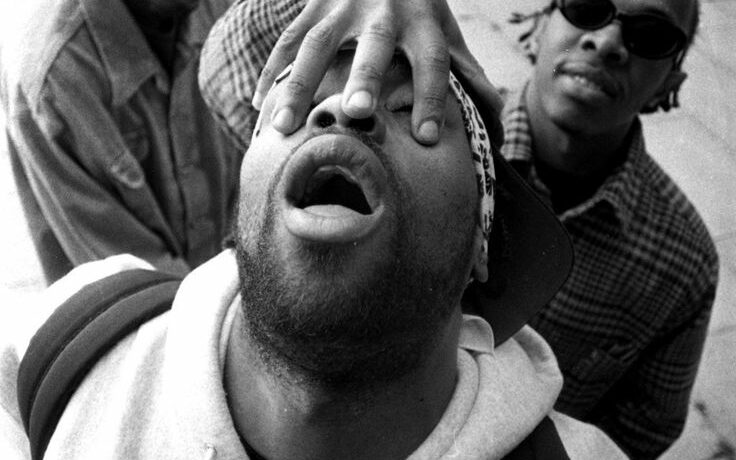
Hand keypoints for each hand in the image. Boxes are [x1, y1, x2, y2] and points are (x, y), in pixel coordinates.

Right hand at [254, 0, 503, 145]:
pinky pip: (287, 39)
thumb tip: (494, 121)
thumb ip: (467, 74)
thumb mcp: (446, 32)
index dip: (431, 96)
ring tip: (284, 127)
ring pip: (316, 44)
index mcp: (423, 20)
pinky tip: (258, 102)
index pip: (433, 60)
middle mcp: (383, 10)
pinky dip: (271, 70)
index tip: (427, 138)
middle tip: (357, 112)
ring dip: (299, 83)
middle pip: (374, 45)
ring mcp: (341, 5)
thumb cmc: (419, 10)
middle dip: (364, 77)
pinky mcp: (312, 5)